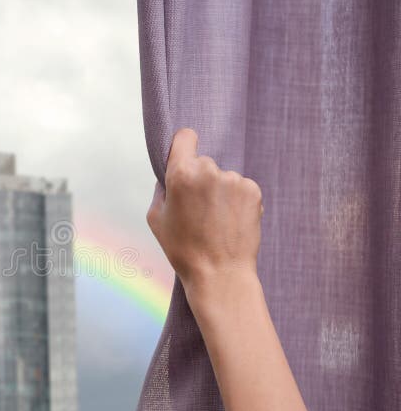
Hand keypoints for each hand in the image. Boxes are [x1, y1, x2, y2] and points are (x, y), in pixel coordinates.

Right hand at [146, 128, 262, 293]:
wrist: (219, 273)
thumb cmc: (183, 249)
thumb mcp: (156, 219)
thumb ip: (161, 190)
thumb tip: (170, 178)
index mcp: (181, 174)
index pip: (186, 137)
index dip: (183, 147)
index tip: (184, 158)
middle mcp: (209, 171)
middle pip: (203, 162)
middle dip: (199, 179)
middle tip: (197, 209)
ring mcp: (234, 180)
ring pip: (223, 177)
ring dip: (219, 192)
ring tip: (215, 221)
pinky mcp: (253, 191)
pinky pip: (240, 188)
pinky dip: (236, 201)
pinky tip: (230, 222)